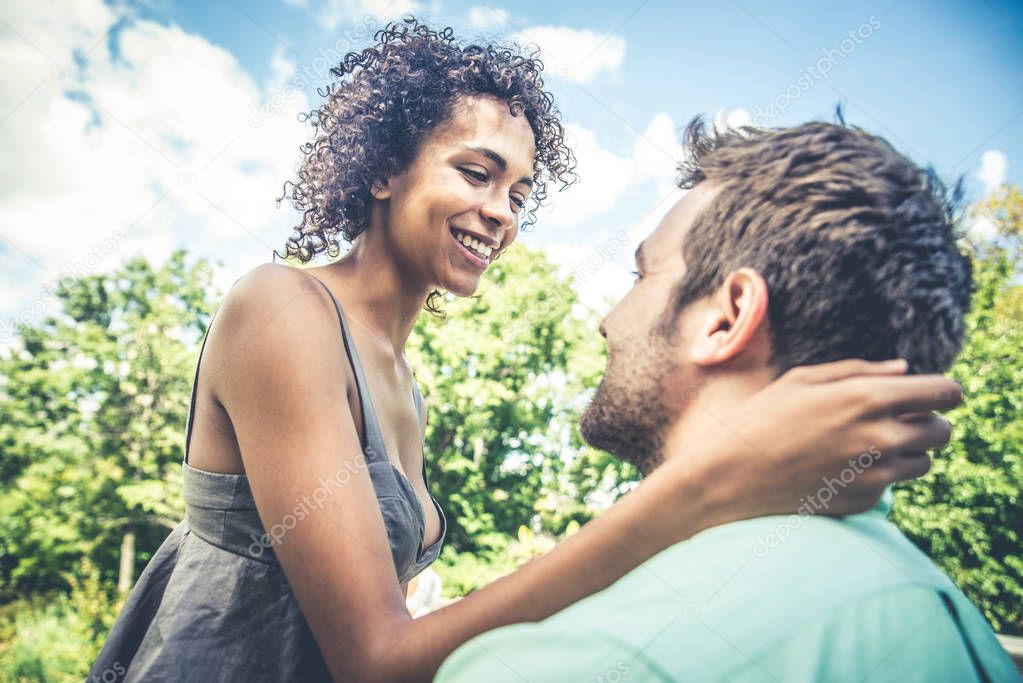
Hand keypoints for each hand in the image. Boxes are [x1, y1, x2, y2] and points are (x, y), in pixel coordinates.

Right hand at [684, 358, 961, 521]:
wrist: (731, 475)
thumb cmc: (761, 418)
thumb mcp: (803, 380)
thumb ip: (860, 371)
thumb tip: (904, 369)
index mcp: (867, 398)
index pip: (943, 393)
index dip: (945, 391)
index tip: (937, 394)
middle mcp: (880, 438)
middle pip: (942, 431)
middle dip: (927, 422)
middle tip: (900, 419)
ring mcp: (875, 475)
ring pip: (924, 462)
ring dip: (908, 451)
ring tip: (868, 444)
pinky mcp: (865, 502)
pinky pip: (891, 485)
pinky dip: (877, 475)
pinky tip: (840, 467)